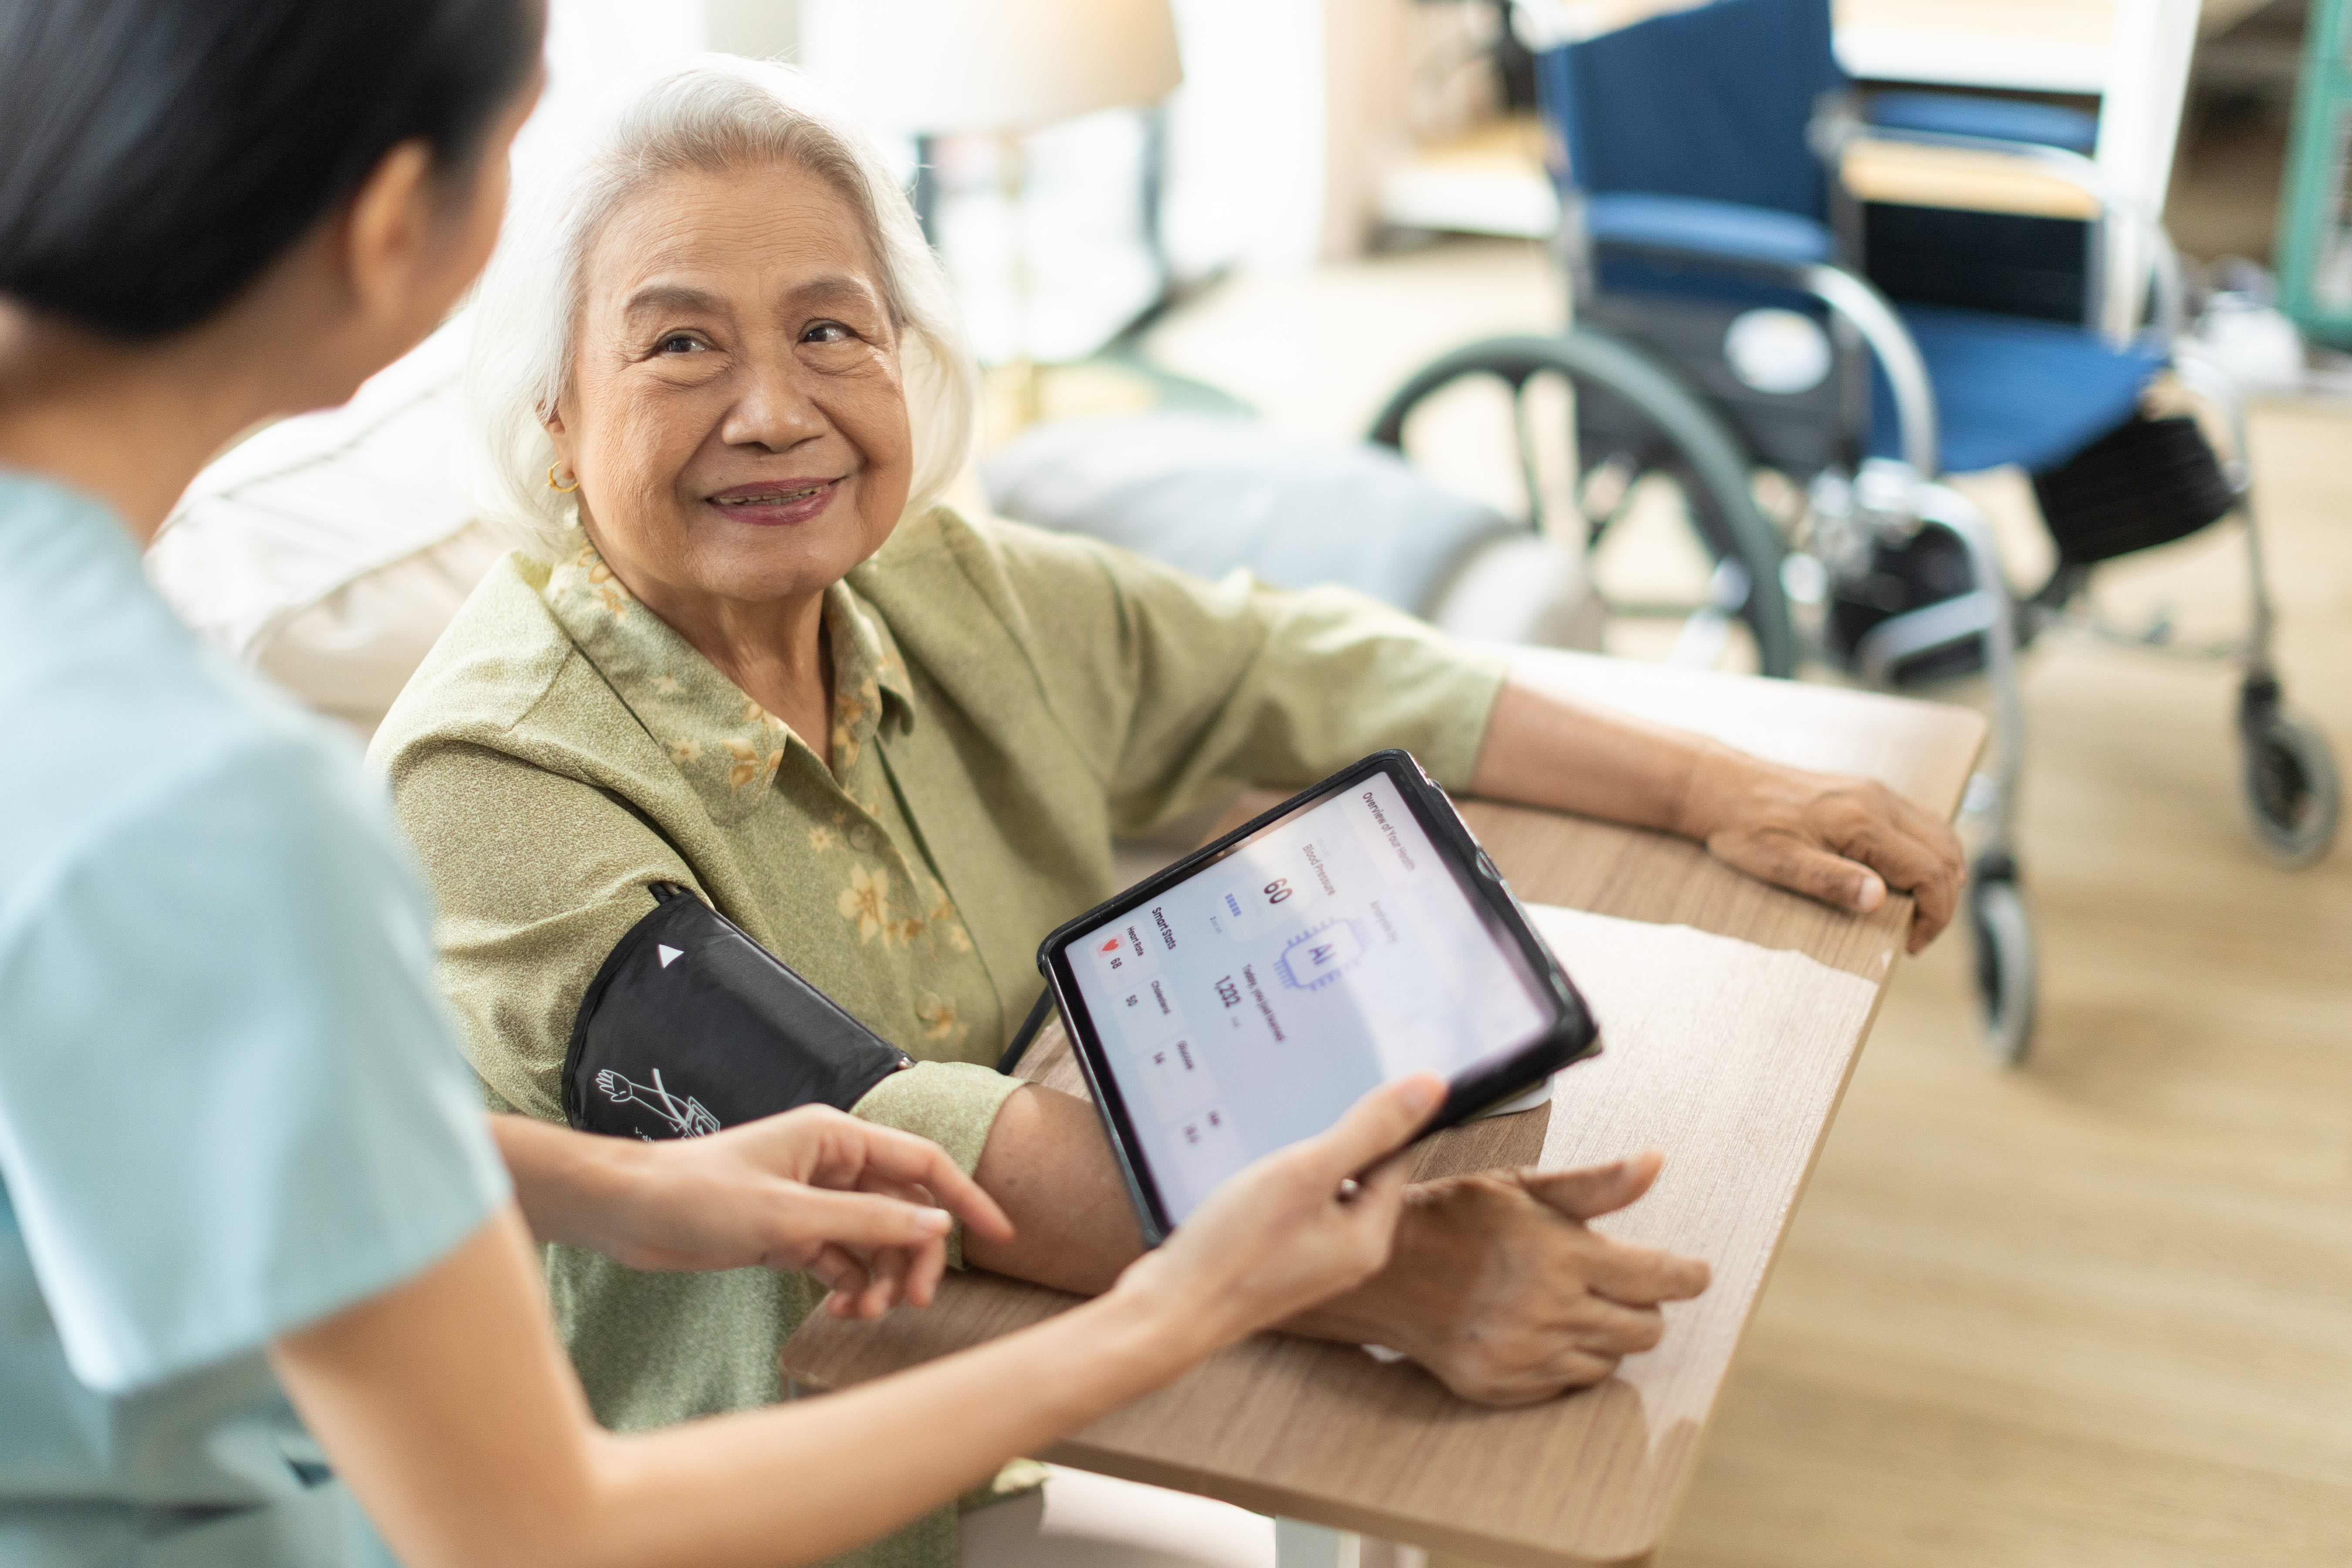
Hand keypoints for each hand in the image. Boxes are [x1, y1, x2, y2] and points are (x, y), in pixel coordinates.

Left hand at [596, 1108, 1013, 1318]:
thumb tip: (938, 1229)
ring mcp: (812, 1200)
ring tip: (865, 1315)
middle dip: (915, 1257)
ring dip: (881, 1280)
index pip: (923, 1165)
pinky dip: (849, 1288)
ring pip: (875, 1242)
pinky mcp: (791, 1233)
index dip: (966, 1199)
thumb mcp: (788, 1215)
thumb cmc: (695, 1195)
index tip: (1001, 1237)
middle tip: (912, 1303)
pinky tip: (839, 1311)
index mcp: (836, 1137)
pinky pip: (842, 1262)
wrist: (625, 1212)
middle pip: (904, 1210)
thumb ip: (866, 1223)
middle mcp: (831, 1164)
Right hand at [1108, 1075, 1442, 1352]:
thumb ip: (1367, 1130)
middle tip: (1298, 1111)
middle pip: (1359, 1175)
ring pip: (1321, 1192)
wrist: (1170, 1312)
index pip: (1395, 1159)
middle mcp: (1349, 1256)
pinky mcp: (1277, 1264)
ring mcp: (1311, 1263)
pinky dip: (1276, 1188)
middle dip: (1332, 1140)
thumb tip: (1430, 1088)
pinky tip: (1246, 1178)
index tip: (1344, 1086)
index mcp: (1369, 1237)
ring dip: (1300, 1163)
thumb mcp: (1305, 1173)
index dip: (1374, 1118)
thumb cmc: (1235, 1248)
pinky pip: (1292, 1211)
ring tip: (1266, 1144)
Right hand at [1303, 1151, 1709, 1404]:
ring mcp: (1528, 1356)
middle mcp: (1552, 1312)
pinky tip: (1539, 1328)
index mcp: (1563, 1256)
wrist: (1379, 1272)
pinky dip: (1569, 1358)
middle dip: (1644, 1305)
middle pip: (1647, 1329)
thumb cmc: (1453, 1217)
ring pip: (1612, 1359)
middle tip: (1617, 1282)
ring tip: (1570, 1302)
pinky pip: (1570, 1382)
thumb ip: (1594, 1185)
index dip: (1688, 1276)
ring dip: (1606, 1333)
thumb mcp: (1521, 1186)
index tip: (1695, 1273)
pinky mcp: (1506, 1387)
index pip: (1661, 1279)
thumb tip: (1655, 1163)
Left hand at [1680, 741, 1962, 952]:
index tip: (1909, 945)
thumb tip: (1878, 901)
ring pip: (1940, 835)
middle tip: (1915, 936)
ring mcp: (1876, 793)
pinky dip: (1928, 855)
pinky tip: (1906, 880)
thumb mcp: (1779, 863)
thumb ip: (1831, 881)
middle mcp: (1879, 801)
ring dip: (1941, 877)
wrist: (1722, 787)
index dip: (1934, 915)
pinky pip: (1920, 824)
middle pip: (1946, 853)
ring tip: (1915, 913)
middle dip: (1943, 901)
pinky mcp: (1869, 793)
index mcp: (1862, 822)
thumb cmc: (1745, 829)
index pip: (1931, 871)